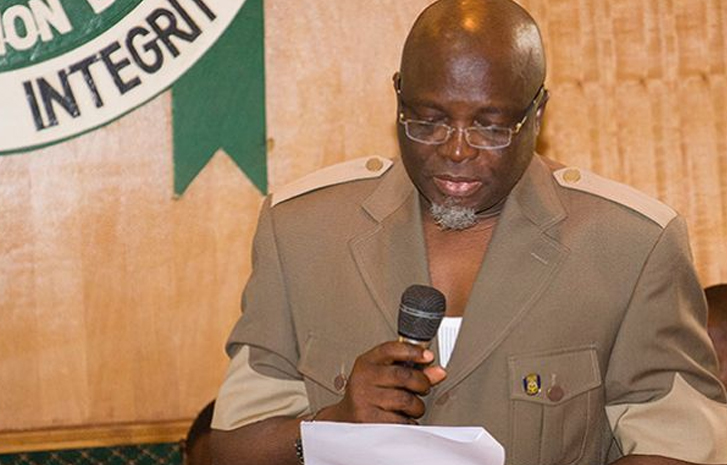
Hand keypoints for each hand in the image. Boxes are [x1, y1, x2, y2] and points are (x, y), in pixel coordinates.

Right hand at [316, 341, 446, 423]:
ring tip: (411, 407)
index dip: (413, 351)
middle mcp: (363, 379)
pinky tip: (402, 418)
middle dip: (421, 383)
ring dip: (416, 406)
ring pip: (406, 400)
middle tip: (423, 387)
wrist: (345, 420)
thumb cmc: (369, 395)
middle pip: (403, 376)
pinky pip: (402, 421)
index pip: (391, 349)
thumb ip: (412, 371)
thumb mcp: (385, 376)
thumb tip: (438, 372)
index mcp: (366, 363)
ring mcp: (364, 400)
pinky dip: (409, 422)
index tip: (428, 356)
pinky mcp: (369, 421)